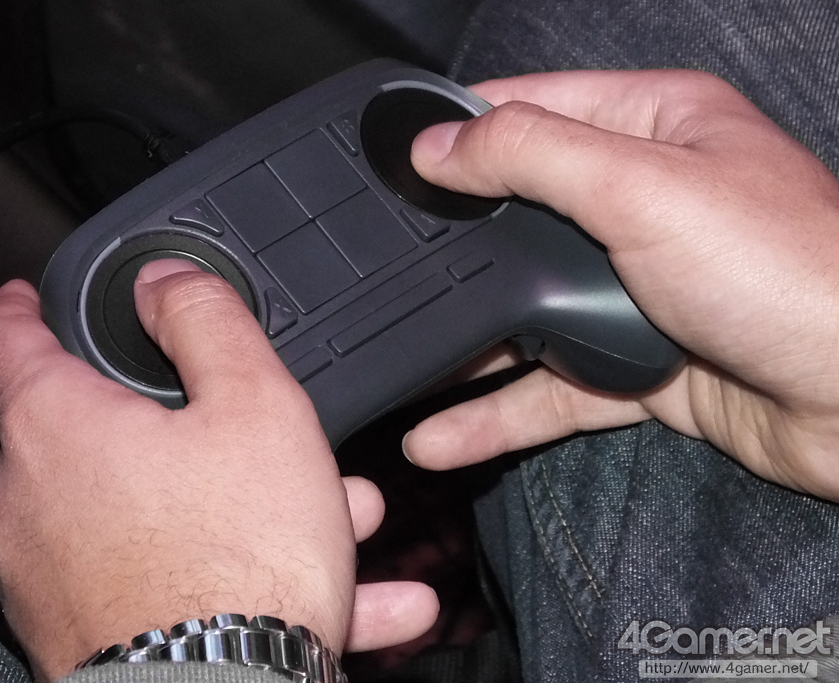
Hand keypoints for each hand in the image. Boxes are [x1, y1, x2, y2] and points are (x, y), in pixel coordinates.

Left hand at [0, 262, 435, 680]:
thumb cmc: (237, 566)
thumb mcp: (254, 404)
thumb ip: (205, 321)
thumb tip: (164, 281)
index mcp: (56, 429)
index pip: (9, 341)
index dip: (22, 309)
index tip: (26, 299)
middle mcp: (31, 504)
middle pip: (108, 437)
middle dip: (195, 433)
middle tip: (264, 439)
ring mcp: (50, 581)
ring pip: (157, 518)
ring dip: (240, 513)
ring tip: (338, 522)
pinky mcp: (82, 639)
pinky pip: (170, 587)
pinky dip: (237, 580)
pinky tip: (349, 598)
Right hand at [404, 69, 838, 501]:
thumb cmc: (790, 275)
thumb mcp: (643, 186)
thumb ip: (531, 155)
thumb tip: (439, 143)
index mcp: (654, 128)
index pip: (532, 107)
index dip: (459, 127)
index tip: (389, 156)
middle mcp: (644, 203)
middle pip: (520, 218)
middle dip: (452, 249)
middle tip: (382, 267)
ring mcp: (639, 289)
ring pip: (527, 313)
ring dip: (464, 347)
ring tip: (400, 367)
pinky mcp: (640, 366)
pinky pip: (550, 387)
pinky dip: (498, 413)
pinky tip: (444, 434)